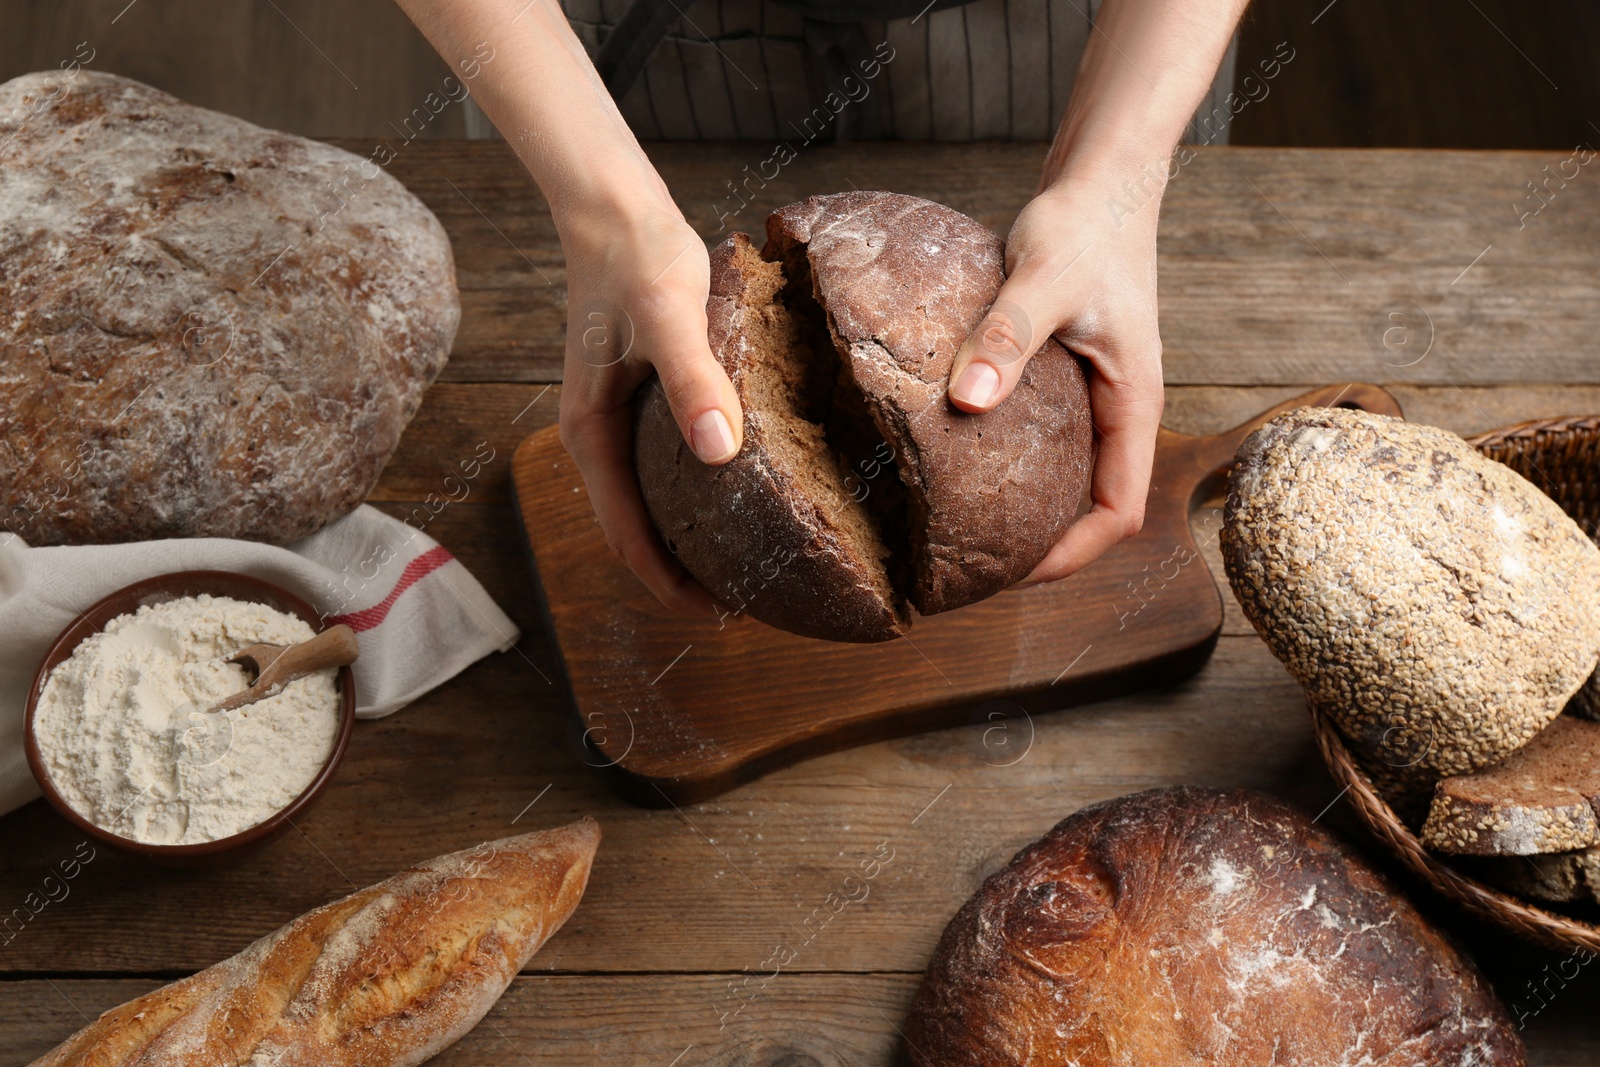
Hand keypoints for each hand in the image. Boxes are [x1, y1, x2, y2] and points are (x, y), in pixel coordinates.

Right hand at [557, 201, 741, 615]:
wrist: (615, 207)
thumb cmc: (638, 257)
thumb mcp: (671, 316)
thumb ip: (693, 382)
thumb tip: (722, 454)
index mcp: (594, 434)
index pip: (626, 536)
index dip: (668, 584)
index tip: (719, 614)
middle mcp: (600, 436)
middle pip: (637, 529)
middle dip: (683, 572)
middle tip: (745, 601)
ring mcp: (620, 419)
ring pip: (652, 500)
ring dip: (690, 536)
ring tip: (748, 559)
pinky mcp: (643, 397)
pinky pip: (666, 465)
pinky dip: (699, 492)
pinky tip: (745, 489)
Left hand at [946, 170, 1164, 582]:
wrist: (1100, 181)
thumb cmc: (1084, 225)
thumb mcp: (1042, 278)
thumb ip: (1008, 337)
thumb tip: (969, 401)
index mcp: (1132, 403)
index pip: (1119, 513)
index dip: (1072, 555)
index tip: (1013, 571)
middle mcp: (1118, 409)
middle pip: (1093, 509)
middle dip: (1042, 547)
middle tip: (972, 566)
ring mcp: (1096, 396)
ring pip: (1071, 479)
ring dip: (1028, 511)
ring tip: (961, 529)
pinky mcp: (1069, 378)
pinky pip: (1050, 445)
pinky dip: (1015, 466)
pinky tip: (960, 463)